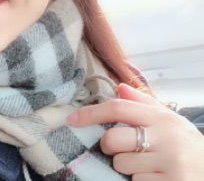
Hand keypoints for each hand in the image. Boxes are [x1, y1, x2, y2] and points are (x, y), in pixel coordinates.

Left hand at [66, 83, 203, 179]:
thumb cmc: (185, 143)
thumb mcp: (169, 119)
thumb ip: (142, 103)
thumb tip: (118, 87)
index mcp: (161, 117)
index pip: (118, 108)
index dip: (91, 113)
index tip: (72, 119)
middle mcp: (165, 138)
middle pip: (113, 139)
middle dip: (109, 146)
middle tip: (121, 149)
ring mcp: (169, 163)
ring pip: (121, 164)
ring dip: (127, 167)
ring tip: (146, 165)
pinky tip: (155, 178)